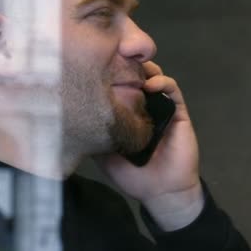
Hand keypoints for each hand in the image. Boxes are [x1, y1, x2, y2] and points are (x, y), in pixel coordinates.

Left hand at [96, 62, 203, 230]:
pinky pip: (172, 90)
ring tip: (132, 69)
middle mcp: (142, 107)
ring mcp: (160, 107)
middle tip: (114, 59)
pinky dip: (162, 82)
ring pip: (153, 77)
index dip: (109, 74)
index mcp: (126, 114)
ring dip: (144, 69)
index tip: (95, 66)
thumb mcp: (104, 155)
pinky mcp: (177, 112)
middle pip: (134, 77)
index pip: (118, 87)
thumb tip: (72, 118)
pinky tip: (150, 84)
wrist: (161, 191)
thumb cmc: (133, 176)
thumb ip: (94, 135)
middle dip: (126, 65)